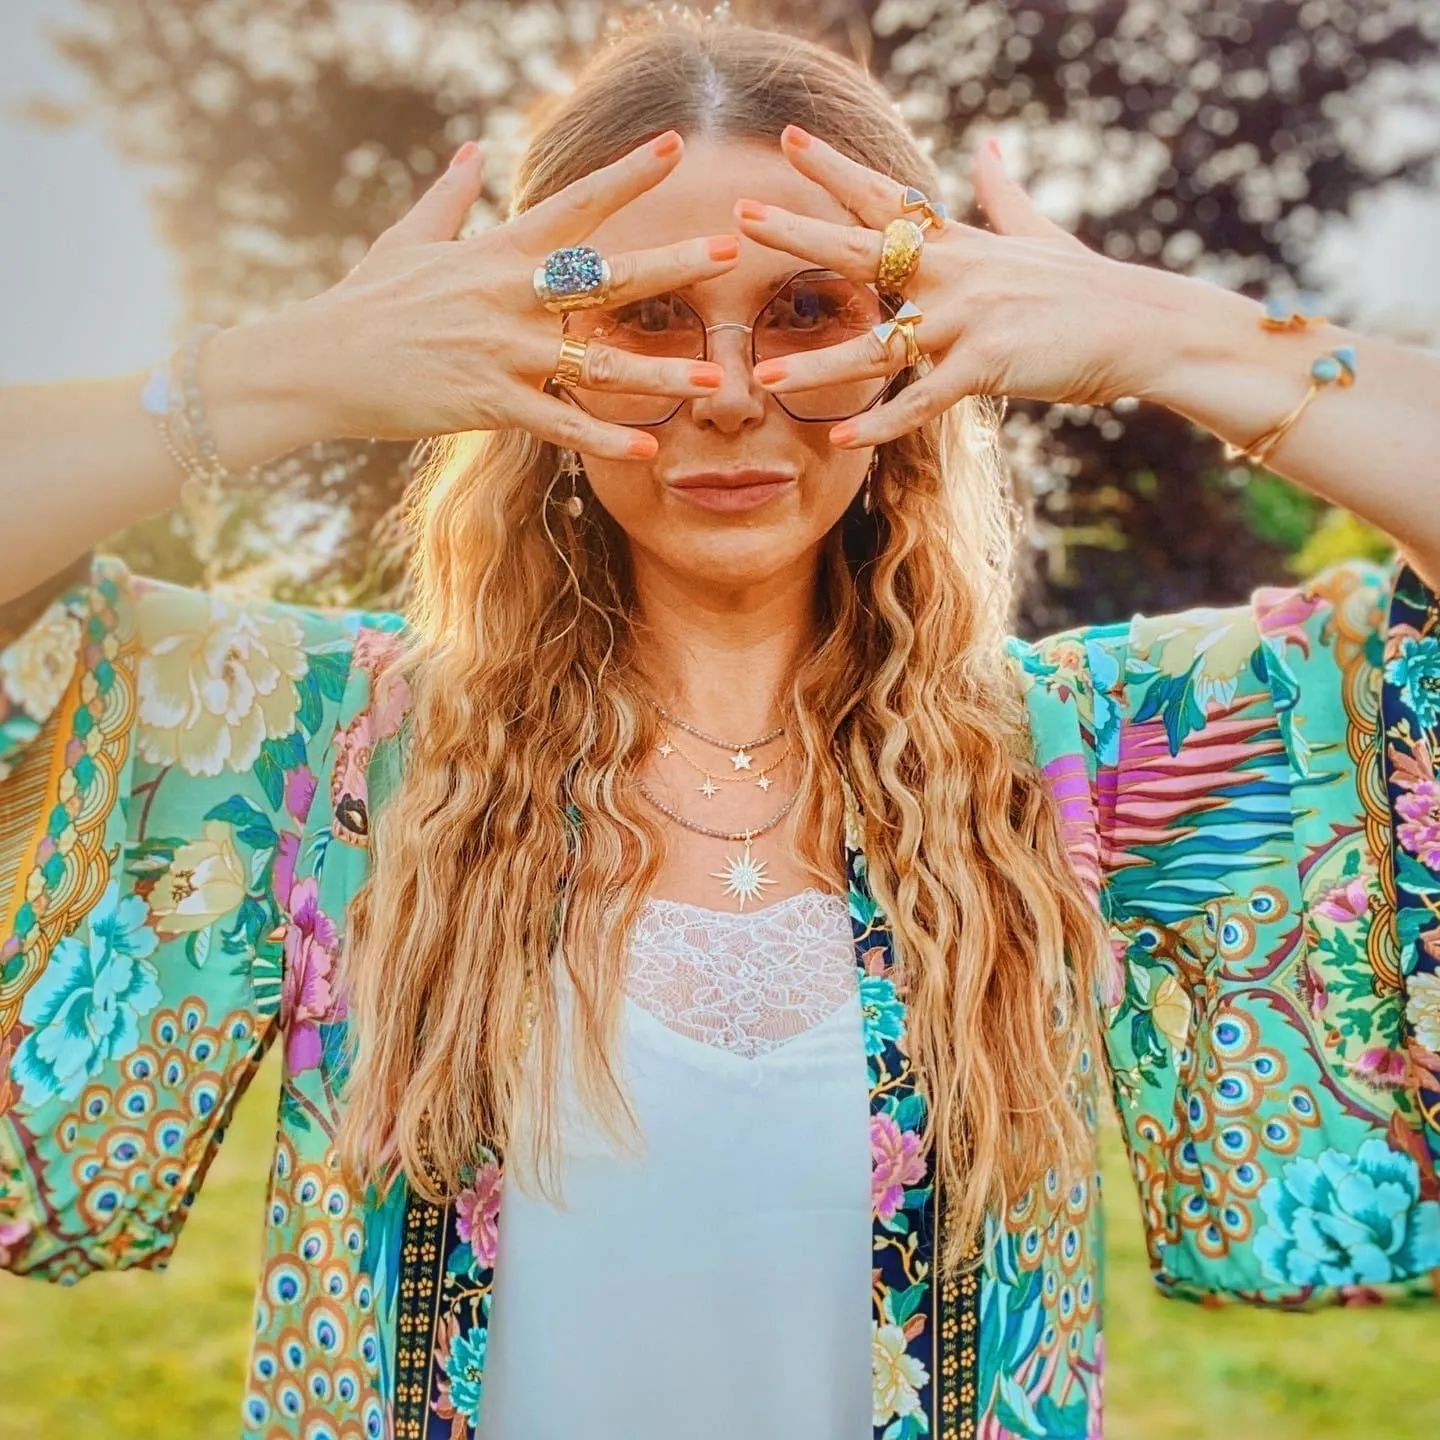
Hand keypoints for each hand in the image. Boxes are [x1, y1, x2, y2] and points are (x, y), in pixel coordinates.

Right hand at [276, 133, 739, 460]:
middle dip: (673, 263)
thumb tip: (473, 152)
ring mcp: (502, 351)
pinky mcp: (488, 403)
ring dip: (660, 372)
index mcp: (497, 253)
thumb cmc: (365, 301)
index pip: (574, 206)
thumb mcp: (407, 238)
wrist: (319, 361)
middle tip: (732, 250)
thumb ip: (451, 196)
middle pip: (607, 276)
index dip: (626, 175)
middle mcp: (510, 296)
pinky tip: (646, 451)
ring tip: (715, 379)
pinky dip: (602, 440)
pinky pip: (558, 425)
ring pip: (597, 361)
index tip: (674, 147)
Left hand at [733, 127, 1195, 447]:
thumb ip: (1000, 193)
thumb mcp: (1037, 232)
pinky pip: (922, 400)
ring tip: (763, 377)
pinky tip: (842, 439)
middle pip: (861, 248)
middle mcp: (954, 273)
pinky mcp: (988, 366)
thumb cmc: (1087, 286)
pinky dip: (882, 423)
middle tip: (741, 216)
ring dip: (816, 363)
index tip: (791, 140)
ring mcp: (968, 319)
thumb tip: (986, 145)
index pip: (887, 196)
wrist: (1143, 327)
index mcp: (959, 243)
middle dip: (797, 232)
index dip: (836, 168)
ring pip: (877, 345)